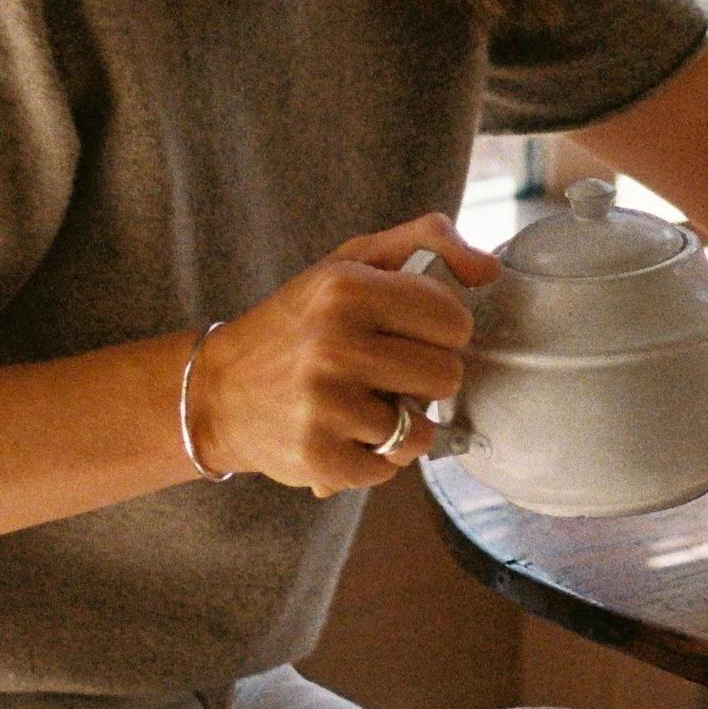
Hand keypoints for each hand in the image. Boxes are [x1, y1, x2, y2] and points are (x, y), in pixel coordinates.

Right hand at [182, 212, 501, 495]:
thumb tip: (489, 270)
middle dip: (424, 376)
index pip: (454, 318)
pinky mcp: (320, 458)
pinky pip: (391, 468)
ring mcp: (324, 406)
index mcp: (345, 287)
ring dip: (400, 422)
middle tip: (384, 372)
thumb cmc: (301, 323)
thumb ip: (425, 240)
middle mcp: (333, 345)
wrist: (218, 391)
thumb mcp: (350, 263)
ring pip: (422, 429)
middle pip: (447, 375)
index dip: (440, 330)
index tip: (408, 332)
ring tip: (361, 405)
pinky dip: (375, 458)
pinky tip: (342, 435)